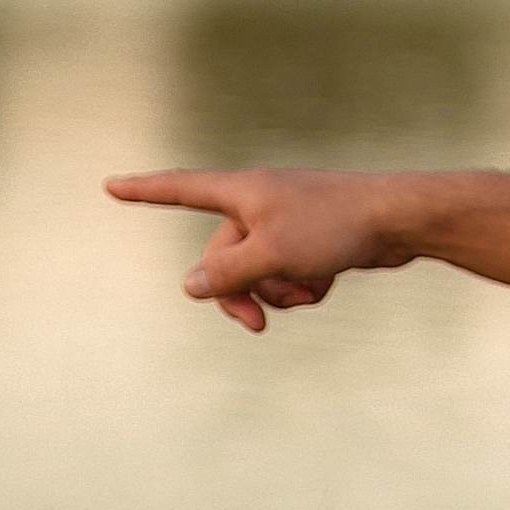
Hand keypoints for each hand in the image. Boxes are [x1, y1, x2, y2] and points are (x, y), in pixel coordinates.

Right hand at [104, 166, 407, 332]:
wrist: (399, 220)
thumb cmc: (334, 226)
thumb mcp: (270, 255)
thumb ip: (224, 274)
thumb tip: (189, 285)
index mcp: (241, 192)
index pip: (179, 189)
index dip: (143, 191)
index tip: (111, 184)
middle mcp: (258, 201)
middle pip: (221, 256)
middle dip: (237, 293)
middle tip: (256, 325)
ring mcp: (286, 220)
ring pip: (256, 270)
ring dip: (275, 292)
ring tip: (307, 292)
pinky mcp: (311, 238)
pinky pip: (288, 272)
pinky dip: (302, 285)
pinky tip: (328, 281)